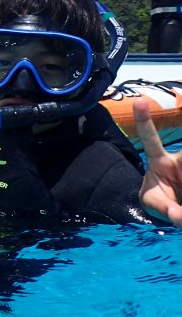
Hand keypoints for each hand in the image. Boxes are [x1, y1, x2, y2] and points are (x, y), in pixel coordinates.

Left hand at [134, 99, 181, 225]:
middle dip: (179, 165)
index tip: (138, 101)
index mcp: (160, 161)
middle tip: (174, 186)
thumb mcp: (153, 204)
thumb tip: (177, 215)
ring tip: (177, 206)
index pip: (150, 139)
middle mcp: (179, 159)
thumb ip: (163, 208)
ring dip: (181, 197)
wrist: (177, 210)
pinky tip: (180, 207)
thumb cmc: (160, 200)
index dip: (143, 120)